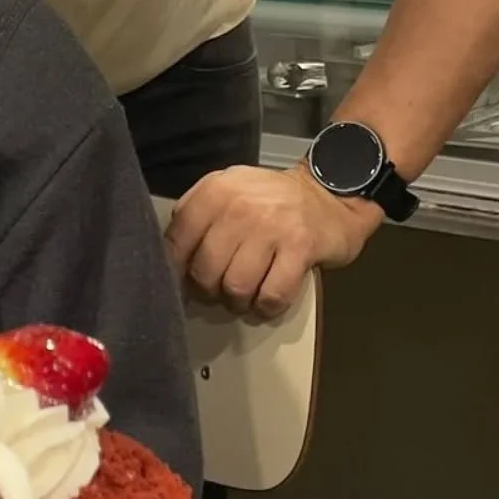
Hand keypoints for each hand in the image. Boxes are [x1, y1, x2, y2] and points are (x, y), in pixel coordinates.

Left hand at [166, 164, 382, 316]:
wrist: (329, 192)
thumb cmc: (271, 200)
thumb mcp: (228, 191)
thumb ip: (196, 215)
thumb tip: (169, 257)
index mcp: (215, 191)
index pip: (176, 242)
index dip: (175, 271)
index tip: (183, 283)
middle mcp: (240, 206)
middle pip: (204, 272)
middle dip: (209, 291)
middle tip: (221, 290)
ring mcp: (272, 227)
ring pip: (236, 288)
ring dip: (238, 302)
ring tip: (245, 296)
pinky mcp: (301, 248)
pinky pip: (272, 296)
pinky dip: (266, 307)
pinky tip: (267, 300)